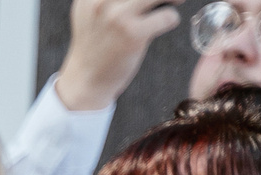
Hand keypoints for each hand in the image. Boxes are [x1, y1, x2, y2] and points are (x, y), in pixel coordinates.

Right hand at [58, 0, 181, 111]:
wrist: (85, 80)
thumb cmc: (95, 44)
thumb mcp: (91, 11)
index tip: (148, 0)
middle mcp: (101, 2)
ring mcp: (117, 17)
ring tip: (176, 1)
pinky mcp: (133, 35)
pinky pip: (168, 16)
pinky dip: (170, 20)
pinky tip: (161, 27)